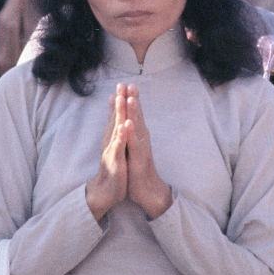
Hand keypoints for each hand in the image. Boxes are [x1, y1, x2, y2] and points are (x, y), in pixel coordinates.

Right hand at [86, 83, 131, 221]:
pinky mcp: (115, 160)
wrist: (106, 192)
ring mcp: (112, 149)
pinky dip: (120, 136)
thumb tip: (117, 122)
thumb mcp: (115, 150)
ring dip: (117, 113)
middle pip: (115, 117)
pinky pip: (118, 146)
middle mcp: (112, 141)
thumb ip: (115, 135)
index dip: (120, 100)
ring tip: (119, 98)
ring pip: (115, 128)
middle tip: (120, 84)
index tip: (123, 84)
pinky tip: (123, 127)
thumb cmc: (114, 170)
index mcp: (114, 138)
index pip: (117, 116)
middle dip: (119, 100)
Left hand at [124, 85, 172, 219]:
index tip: (125, 84)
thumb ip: (132, 134)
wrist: (148, 190)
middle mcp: (141, 138)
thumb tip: (129, 121)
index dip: (129, 99)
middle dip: (133, 99)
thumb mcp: (133, 148)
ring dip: (135, 112)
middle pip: (137, 116)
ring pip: (137, 127)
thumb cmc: (138, 168)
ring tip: (131, 98)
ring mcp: (141, 148)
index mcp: (138, 135)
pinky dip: (132, 133)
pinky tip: (129, 124)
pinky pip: (134, 144)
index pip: (134, 114)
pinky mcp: (139, 159)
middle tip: (130, 83)